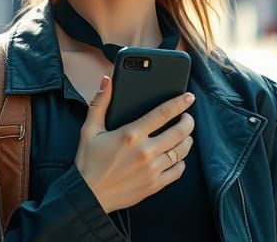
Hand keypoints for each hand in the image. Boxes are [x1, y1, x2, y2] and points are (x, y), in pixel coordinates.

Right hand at [75, 76, 195, 212]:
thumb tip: (107, 80)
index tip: (189, 98)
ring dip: (187, 140)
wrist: (88, 195)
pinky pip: (178, 171)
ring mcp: (152, 169)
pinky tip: (177, 157)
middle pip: (179, 131)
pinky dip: (181, 162)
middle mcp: (145, 151)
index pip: (163, 113)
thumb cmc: (88, 162)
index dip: (179, 103)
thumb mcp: (89, 129)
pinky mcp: (154, 185)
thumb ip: (100, 102)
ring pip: (181, 151)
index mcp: (131, 135)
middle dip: (188, 121)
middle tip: (188, 118)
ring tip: (185, 135)